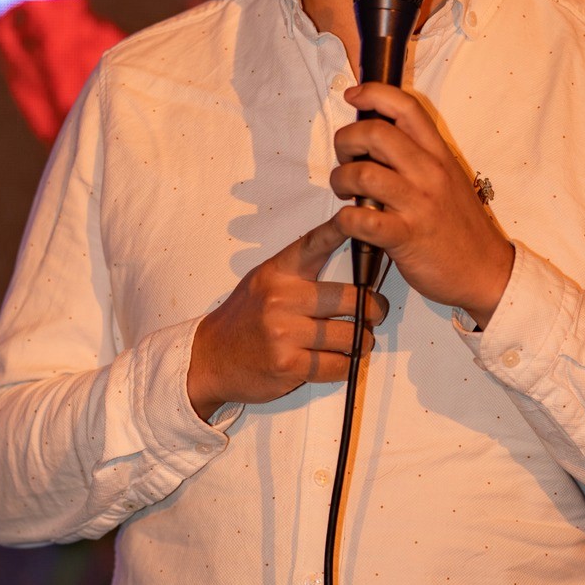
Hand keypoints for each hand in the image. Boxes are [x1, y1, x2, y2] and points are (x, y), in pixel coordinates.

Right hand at [187, 214, 386, 418]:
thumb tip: (346, 255)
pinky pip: (338, 365)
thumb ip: (299, 271)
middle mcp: (281, 299)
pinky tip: (337, 361)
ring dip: (361, 342)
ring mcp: (284, 333)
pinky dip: (345, 366)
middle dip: (372, 309)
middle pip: (352, 299)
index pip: (315, 244)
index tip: (360, 219)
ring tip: (356, 341)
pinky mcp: (288, 365)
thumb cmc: (245, 318)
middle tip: (375, 312)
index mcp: (278, 273)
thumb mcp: (264, 282)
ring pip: (351, 336)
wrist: (210, 358)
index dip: (340, 230)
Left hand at [330, 84, 513, 327]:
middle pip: (376, 133)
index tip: (353, 95)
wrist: (486, 271)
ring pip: (363, 174)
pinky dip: (344, 220)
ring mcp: (418, 204)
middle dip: (346, 140)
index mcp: (439, 154)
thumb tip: (374, 140)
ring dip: (341, 180)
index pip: (406, 107)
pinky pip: (361, 220)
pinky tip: (348, 223)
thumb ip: (416, 158)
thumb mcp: (446, 180)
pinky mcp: (406, 237)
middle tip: (345, 159)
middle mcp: (429, 173)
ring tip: (345, 193)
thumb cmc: (459, 226)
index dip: (374, 93)